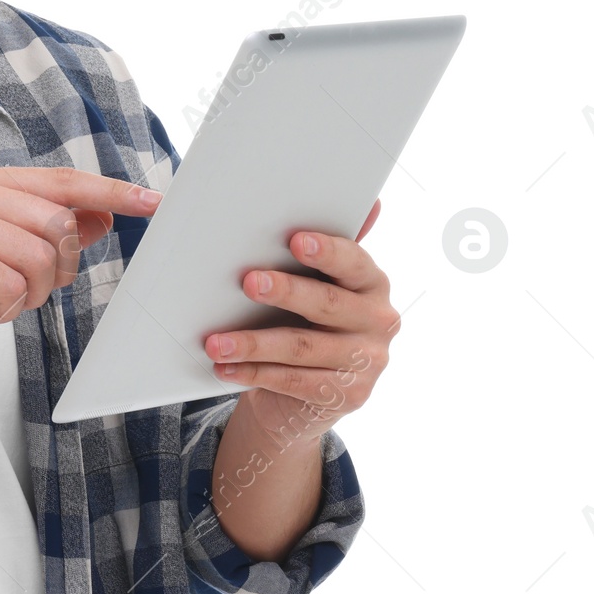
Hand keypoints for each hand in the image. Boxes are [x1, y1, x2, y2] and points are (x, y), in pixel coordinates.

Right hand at [0, 164, 160, 375]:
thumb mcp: (2, 260)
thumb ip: (46, 234)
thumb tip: (99, 217)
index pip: (64, 181)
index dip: (112, 192)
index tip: (152, 202)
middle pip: (59, 224)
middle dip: (57, 270)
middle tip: (25, 291)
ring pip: (41, 257)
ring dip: (30, 294)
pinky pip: (14, 285)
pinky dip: (5, 309)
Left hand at [203, 198, 396, 442]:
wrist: (308, 393)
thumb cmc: (302, 319)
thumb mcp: (309, 283)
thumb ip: (307, 245)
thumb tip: (321, 199)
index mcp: (370, 281)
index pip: (353, 261)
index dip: (327, 250)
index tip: (296, 240)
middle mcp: (378, 319)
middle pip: (328, 304)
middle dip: (286, 291)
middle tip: (248, 282)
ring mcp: (368, 361)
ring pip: (303, 347)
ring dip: (253, 343)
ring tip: (215, 342)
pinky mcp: (349, 394)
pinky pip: (294, 381)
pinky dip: (255, 373)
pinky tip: (225, 367)